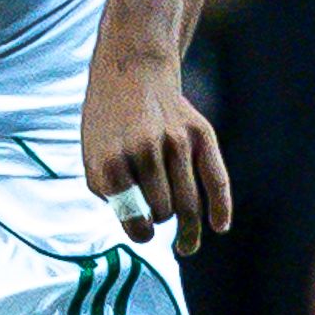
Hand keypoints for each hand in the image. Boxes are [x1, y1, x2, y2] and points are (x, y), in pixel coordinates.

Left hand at [85, 48, 233, 250]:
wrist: (131, 70)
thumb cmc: (109, 123)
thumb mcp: (93, 157)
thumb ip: (113, 194)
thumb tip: (145, 228)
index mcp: (111, 161)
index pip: (134, 219)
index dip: (140, 233)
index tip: (143, 232)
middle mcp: (144, 151)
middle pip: (164, 212)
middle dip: (160, 219)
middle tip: (156, 216)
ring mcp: (176, 141)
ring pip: (188, 203)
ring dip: (186, 228)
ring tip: (184, 244)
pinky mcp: (201, 134)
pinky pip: (217, 180)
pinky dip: (220, 209)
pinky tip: (218, 227)